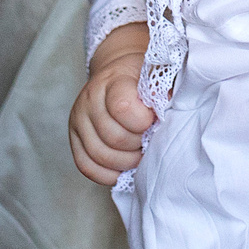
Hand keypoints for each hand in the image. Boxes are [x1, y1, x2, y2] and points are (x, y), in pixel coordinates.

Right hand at [69, 24, 155, 185]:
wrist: (118, 75)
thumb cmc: (141, 79)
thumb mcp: (157, 76)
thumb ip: (165, 92)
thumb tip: (175, 115)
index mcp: (112, 80)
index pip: (122, 107)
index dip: (143, 122)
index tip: (152, 120)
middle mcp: (89, 99)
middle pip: (113, 138)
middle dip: (137, 145)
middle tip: (147, 140)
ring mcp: (79, 120)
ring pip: (99, 155)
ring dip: (125, 162)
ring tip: (138, 153)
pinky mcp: (74, 139)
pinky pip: (86, 166)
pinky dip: (107, 174)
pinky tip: (122, 166)